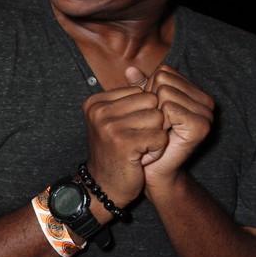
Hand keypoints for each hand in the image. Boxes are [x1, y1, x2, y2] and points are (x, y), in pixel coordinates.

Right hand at [83, 67, 168, 207]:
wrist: (104, 187)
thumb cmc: (115, 152)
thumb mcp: (116, 119)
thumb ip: (127, 95)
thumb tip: (135, 69)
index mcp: (96, 102)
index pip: (140, 91)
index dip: (144, 112)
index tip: (129, 131)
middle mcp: (99, 111)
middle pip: (151, 101)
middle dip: (153, 123)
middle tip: (137, 141)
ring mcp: (108, 126)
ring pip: (158, 118)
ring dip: (156, 136)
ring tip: (139, 149)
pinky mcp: (123, 143)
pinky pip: (159, 136)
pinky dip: (157, 149)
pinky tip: (142, 158)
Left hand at [140, 65, 213, 190]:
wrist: (153, 172)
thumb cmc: (147, 139)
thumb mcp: (144, 109)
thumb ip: (141, 88)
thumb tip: (130, 68)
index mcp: (195, 93)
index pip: (164, 71)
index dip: (150, 91)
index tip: (153, 113)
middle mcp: (205, 100)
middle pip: (164, 79)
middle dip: (151, 101)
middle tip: (155, 124)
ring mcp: (206, 113)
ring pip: (164, 91)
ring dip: (154, 113)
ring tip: (159, 130)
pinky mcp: (200, 125)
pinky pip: (168, 108)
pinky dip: (159, 122)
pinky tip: (162, 136)